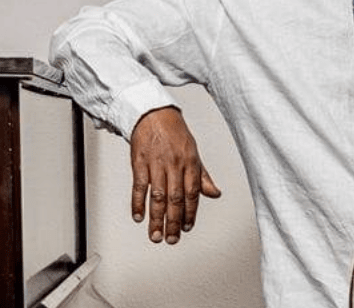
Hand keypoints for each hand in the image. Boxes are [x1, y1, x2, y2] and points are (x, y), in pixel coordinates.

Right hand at [130, 107, 220, 244]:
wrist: (154, 114)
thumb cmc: (175, 133)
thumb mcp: (194, 152)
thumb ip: (202, 176)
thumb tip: (215, 193)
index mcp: (190, 162)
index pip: (192, 193)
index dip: (190, 212)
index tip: (187, 227)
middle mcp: (174, 164)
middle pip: (175, 198)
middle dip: (173, 222)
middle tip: (171, 239)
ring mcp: (156, 163)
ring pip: (157, 196)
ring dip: (156, 218)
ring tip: (156, 235)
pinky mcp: (139, 162)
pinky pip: (139, 186)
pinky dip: (138, 203)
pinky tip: (139, 216)